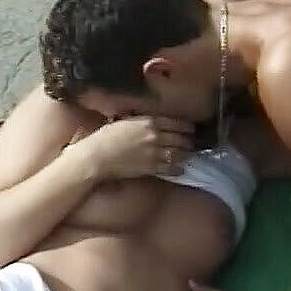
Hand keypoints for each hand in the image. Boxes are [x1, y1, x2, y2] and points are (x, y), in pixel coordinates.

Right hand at [79, 116, 193, 178]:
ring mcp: (154, 153)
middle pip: (180, 139)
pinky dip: (178, 169)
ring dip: (186, 154)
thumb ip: (141, 122)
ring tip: (189, 155)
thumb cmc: (106, 137)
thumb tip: (150, 122)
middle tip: (192, 143)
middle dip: (189, 141)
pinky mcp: (151, 168)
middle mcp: (155, 136)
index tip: (191, 128)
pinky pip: (170, 168)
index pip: (176, 123)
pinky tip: (182, 169)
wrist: (98, 156)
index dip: (187, 127)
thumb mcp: (125, 122)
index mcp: (149, 122)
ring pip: (178, 153)